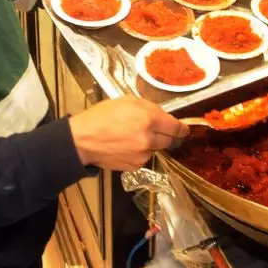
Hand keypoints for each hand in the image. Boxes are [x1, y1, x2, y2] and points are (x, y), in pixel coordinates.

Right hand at [69, 96, 188, 170]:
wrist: (82, 139)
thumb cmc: (102, 116)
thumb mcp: (127, 101)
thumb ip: (149, 107)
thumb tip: (163, 115)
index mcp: (149, 119)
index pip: (175, 127)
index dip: (182, 128)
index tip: (184, 129)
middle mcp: (149, 139)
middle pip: (169, 140)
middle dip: (164, 134)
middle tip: (152, 129)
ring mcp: (142, 154)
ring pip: (156, 149)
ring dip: (150, 143)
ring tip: (131, 136)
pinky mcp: (135, 166)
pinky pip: (144, 158)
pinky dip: (140, 152)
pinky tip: (126, 146)